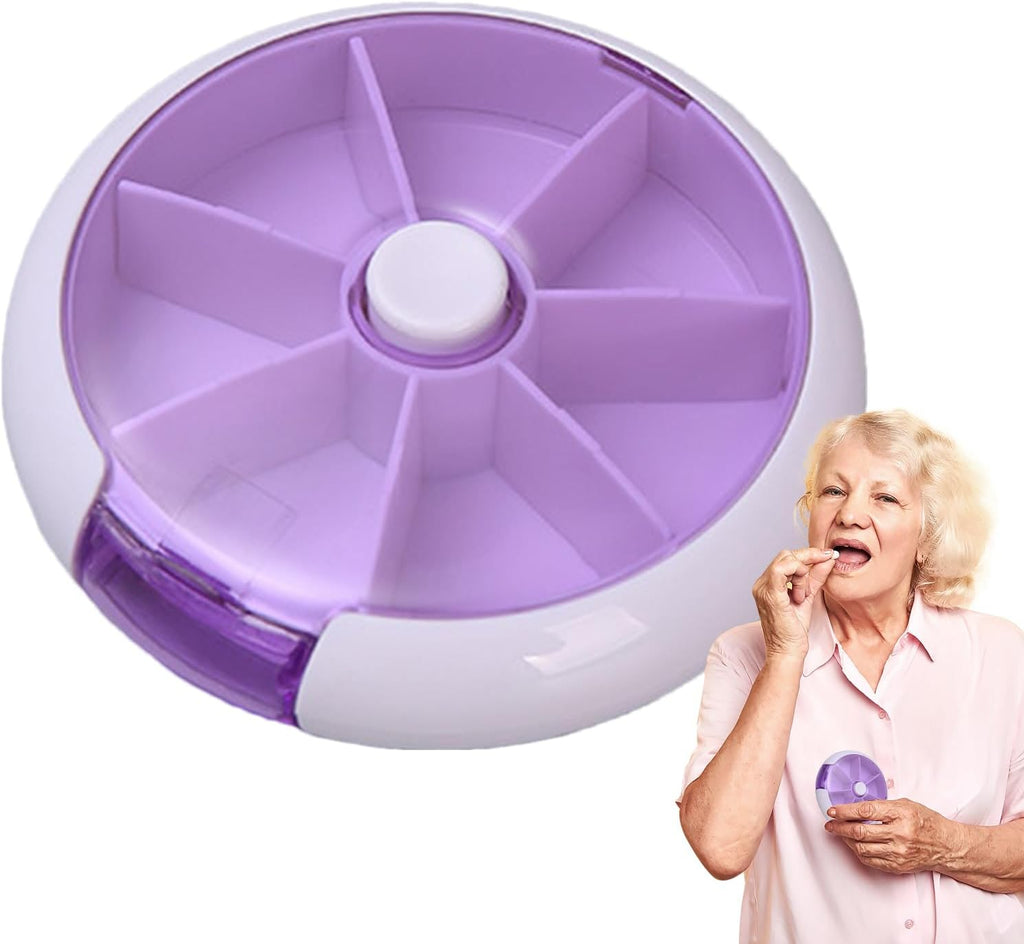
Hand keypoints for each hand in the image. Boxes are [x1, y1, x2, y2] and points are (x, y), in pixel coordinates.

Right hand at [752, 547, 837, 661]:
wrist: (788, 651)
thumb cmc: (794, 631)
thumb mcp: (807, 597)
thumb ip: (816, 577)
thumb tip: (828, 559)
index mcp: (768, 584)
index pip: (786, 558)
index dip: (808, 554)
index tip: (828, 555)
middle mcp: (761, 584)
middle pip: (785, 555)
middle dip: (808, 559)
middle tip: (824, 567)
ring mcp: (763, 588)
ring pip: (785, 560)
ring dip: (803, 572)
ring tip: (805, 593)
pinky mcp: (770, 594)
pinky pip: (782, 570)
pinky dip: (798, 575)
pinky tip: (802, 593)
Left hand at [824, 799, 955, 873]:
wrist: (946, 845)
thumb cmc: (927, 822)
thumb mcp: (906, 804)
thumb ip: (882, 805)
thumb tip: (856, 806)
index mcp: (901, 814)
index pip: (865, 811)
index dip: (845, 811)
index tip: (832, 810)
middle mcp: (900, 834)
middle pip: (860, 832)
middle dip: (839, 827)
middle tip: (829, 824)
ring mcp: (898, 852)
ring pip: (862, 848)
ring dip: (846, 840)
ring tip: (840, 833)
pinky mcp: (897, 866)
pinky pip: (870, 860)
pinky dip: (858, 852)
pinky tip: (854, 844)